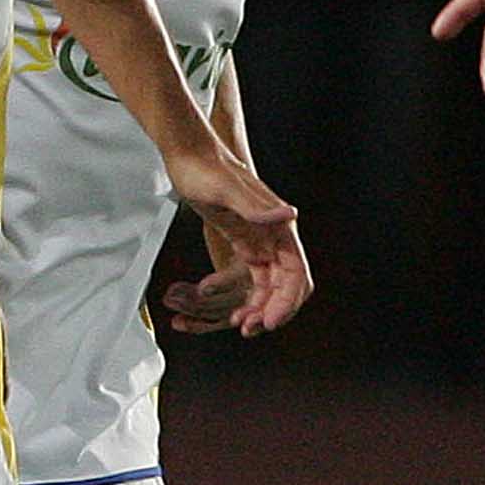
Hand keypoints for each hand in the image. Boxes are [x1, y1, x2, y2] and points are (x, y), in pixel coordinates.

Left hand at [160, 144, 308, 334]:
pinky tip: (235, 311)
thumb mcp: (226, 189)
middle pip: (286, 283)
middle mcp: (274, 234)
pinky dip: (247, 297)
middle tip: (252, 329)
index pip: (295, 271)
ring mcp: (260, 240)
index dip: (287, 299)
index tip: (270, 320)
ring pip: (270, 285)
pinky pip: (254, 278)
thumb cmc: (206, 169)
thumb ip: (257, 206)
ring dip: (260, 308)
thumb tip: (289, 215)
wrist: (189, 156)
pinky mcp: (244, 241)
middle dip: (274, 309)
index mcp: (278, 225)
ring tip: (241, 325)